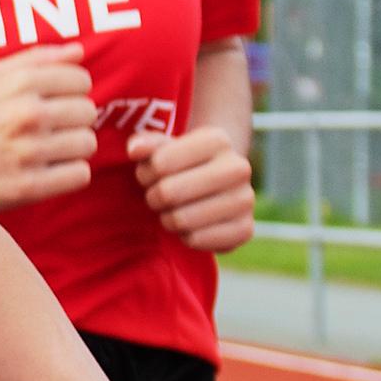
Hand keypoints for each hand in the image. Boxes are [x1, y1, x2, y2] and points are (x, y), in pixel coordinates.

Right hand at [0, 50, 99, 208]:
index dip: (70, 91)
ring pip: (87, 143)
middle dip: (71, 119)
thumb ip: (36, 59)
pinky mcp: (29, 187)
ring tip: (46, 150)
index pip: (81, 80)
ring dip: (71, 148)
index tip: (54, 101)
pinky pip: (79, 175)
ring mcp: (29, 151)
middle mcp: (27, 114)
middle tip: (47, 128)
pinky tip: (46, 171)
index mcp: (19, 82)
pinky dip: (67, 175)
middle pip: (88, 111)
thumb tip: (79, 51)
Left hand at [131, 123, 255, 253]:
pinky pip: (195, 240)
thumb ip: (147, 144)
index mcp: (217, 140)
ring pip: (180, 219)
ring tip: (173, 209)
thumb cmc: (183, 165)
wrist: (219, 187)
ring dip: (167, 218)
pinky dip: (185, 237)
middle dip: (154, 197)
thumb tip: (135, 150)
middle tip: (158, 196)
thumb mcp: (165, 148)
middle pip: (167, 193)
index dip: (145, 173)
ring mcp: (245, 199)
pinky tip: (191, 225)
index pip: (159, 163)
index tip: (151, 174)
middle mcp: (238, 167)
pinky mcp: (246, 230)